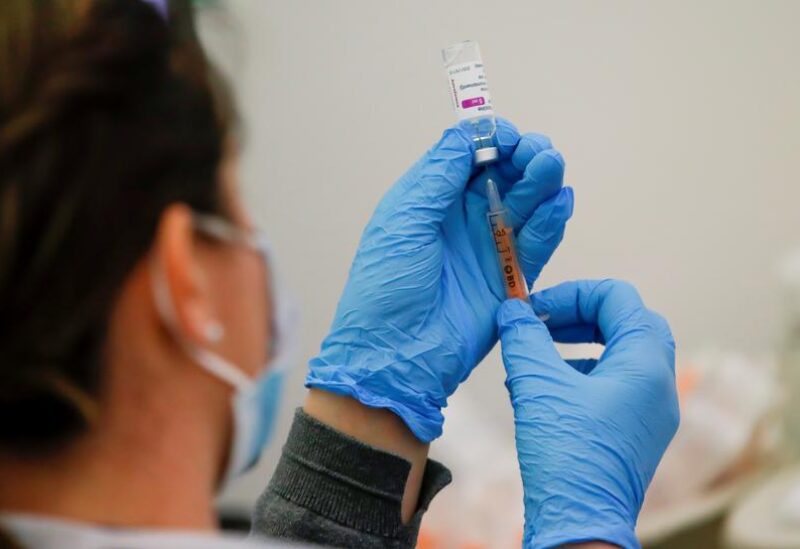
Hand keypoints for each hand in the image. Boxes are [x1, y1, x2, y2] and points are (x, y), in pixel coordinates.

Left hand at [307, 119, 573, 441]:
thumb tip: (465, 133)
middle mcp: (461, 219)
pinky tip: (559, 202)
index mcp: (430, 200)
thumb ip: (437, 176)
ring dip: (541, 182)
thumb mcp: (403, 222)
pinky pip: (537, 244)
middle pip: (503, 174)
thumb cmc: (385, 288)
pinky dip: (550, 222)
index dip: (490, 140)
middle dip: (523, 156)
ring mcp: (487, 247)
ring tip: (550, 166)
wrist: (396, 356)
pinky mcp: (510, 277)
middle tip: (536, 151)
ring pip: (525, 204)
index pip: (468, 156)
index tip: (505, 135)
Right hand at [497, 280, 678, 548]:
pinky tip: (537, 391)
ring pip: (617, 356)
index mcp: (645, 364)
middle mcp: (657, 385)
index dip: (573, 294)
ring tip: (533, 357)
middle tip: (540, 324)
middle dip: (577, 317)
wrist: (580, 524)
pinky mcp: (632, 433)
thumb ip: (524, 338)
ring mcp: (649, 412)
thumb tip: (513, 310)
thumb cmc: (566, 454)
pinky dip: (577, 376)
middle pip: (624, 323)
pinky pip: (610, 387)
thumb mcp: (537, 385)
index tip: (535, 308)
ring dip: (575, 347)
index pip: (618, 298)